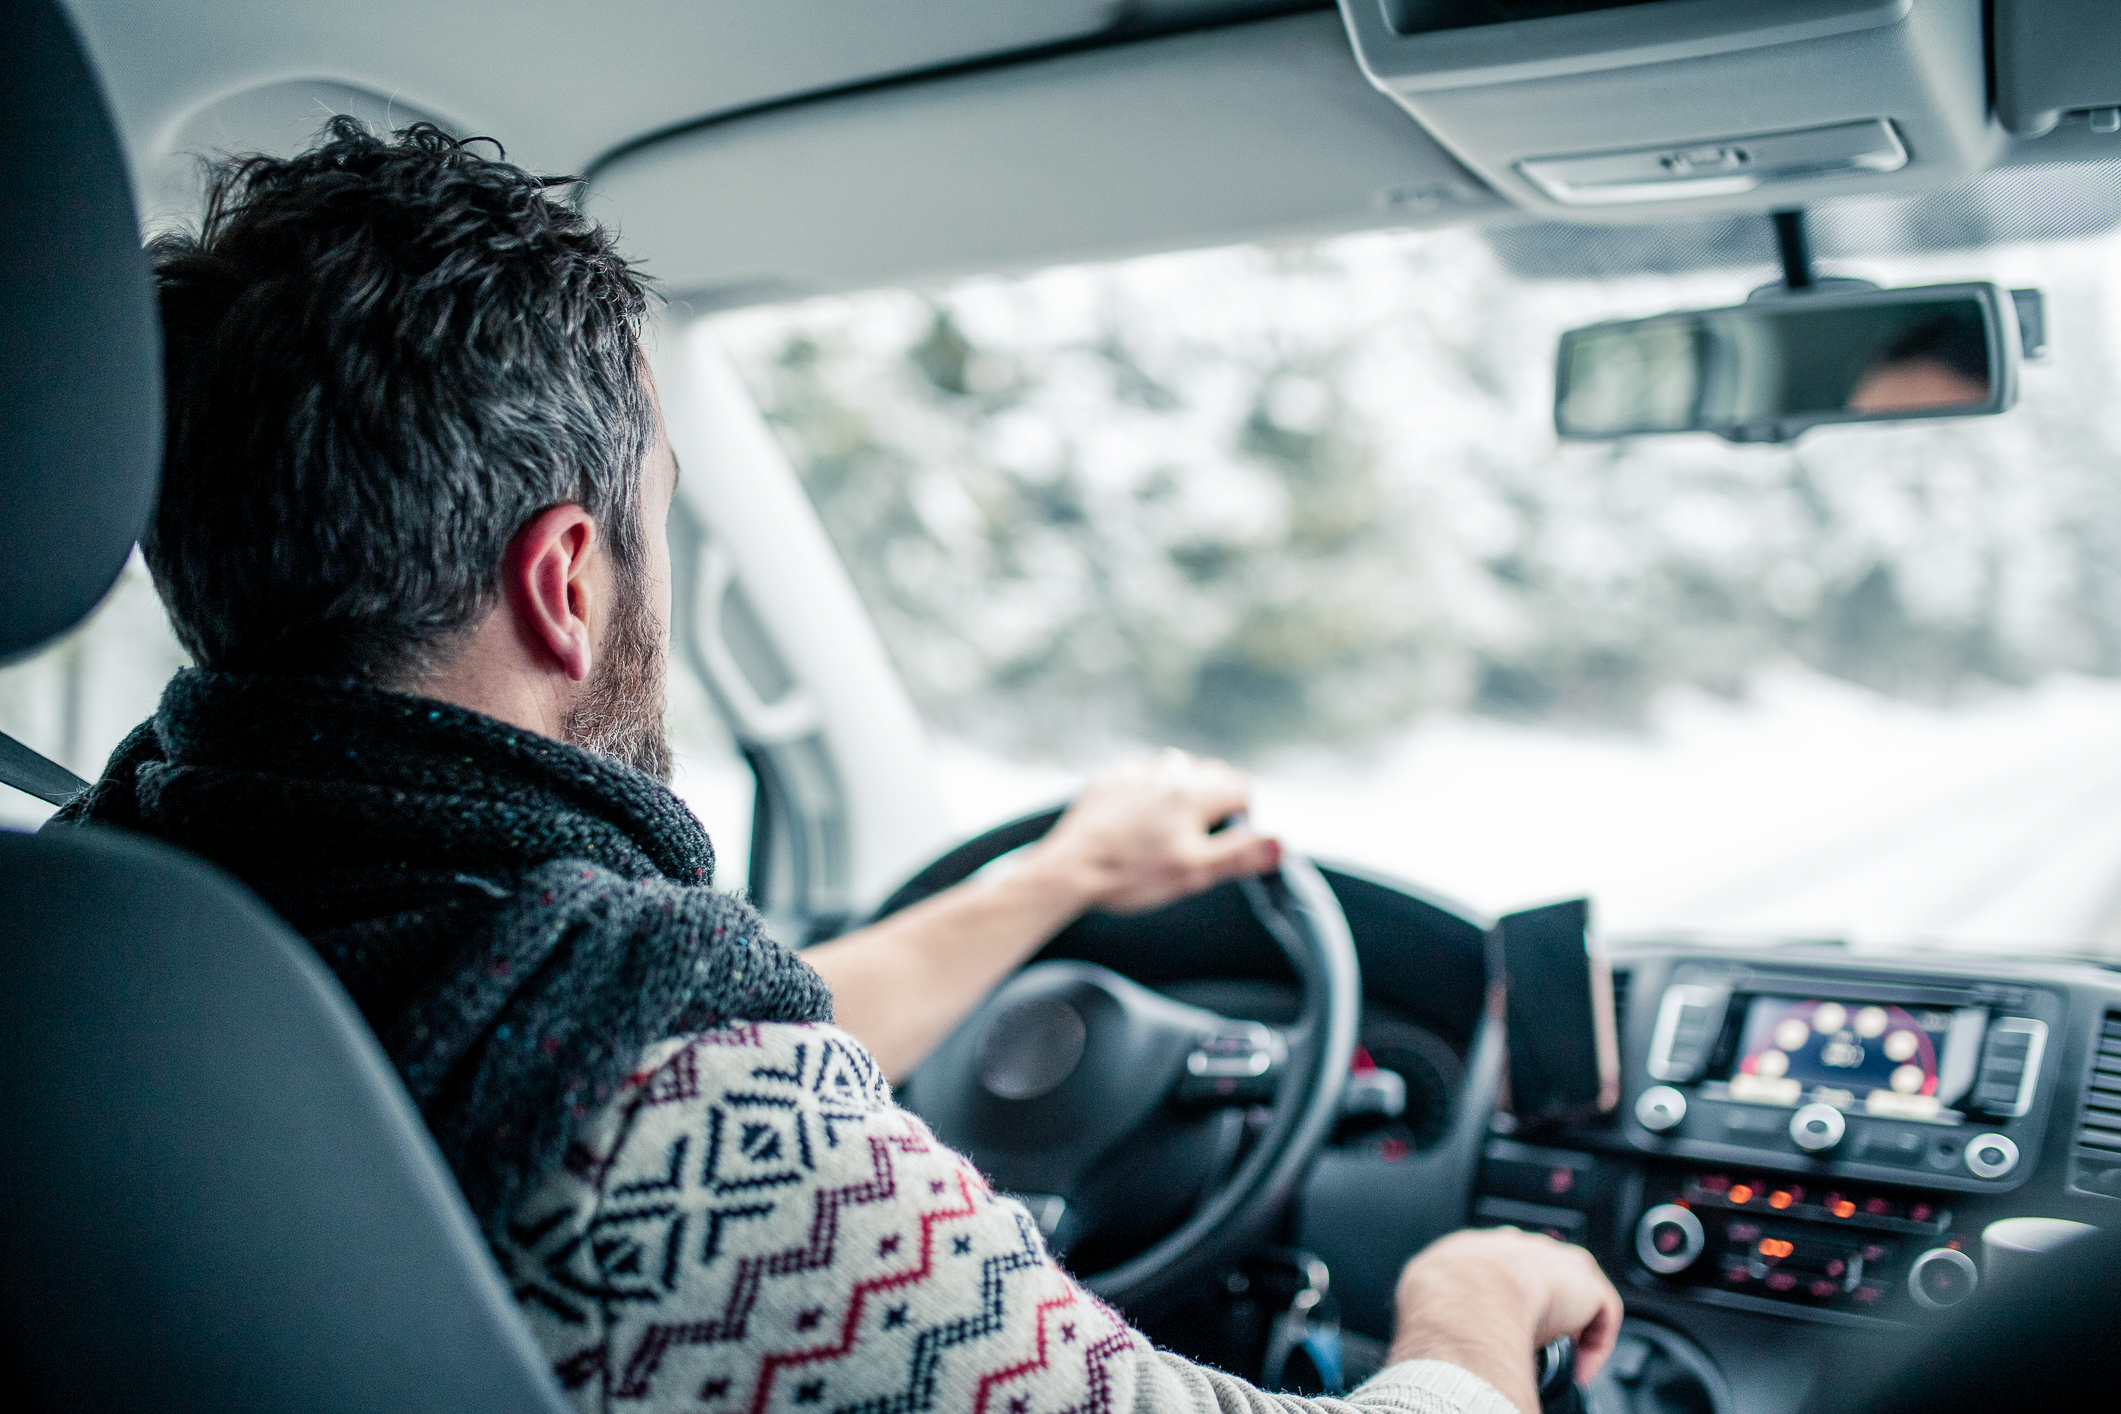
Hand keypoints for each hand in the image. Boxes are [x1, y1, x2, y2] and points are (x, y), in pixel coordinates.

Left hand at [1023, 749, 1280, 914]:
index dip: (1244, 813)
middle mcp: (1166, 773)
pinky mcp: (1108, 779)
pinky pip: (1140, 772)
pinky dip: (1148, 787)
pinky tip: (1137, 815)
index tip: (1230, 838)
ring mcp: (1134, 773)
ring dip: (1181, 787)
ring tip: (1169, 824)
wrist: (1070, 870)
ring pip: (1175, 767)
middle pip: (1210, 773)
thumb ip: (1240, 855)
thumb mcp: (1193, 873)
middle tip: (1201, 836)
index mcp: (1192, 794)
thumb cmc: (1132, 875)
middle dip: (1215, 798)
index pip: (1240, 786)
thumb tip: (1281, 843)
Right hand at [1390, 1228, 1622, 1411]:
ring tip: (1561, 1354)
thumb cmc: (1438, 1309)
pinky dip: (1593, 1346)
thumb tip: (1432, 1347)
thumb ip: (1433, 1315)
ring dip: (1567, 1322)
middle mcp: (1509, 1244)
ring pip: (1568, 1288)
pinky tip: (1582, 1369)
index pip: (1490, 1267)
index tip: (1500, 1326)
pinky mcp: (1582, 1277)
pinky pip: (1600, 1313)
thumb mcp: (1421, 1309)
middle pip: (1532, 1271)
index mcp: (1465, 1248)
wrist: (1464, 1300)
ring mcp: (1547, 1255)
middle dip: (1536, 1304)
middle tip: (1532, 1341)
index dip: (1499, 1298)